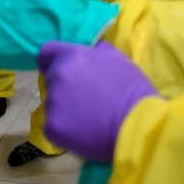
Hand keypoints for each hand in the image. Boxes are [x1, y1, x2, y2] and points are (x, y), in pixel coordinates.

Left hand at [40, 41, 157, 162]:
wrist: (137, 124)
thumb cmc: (132, 89)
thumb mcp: (119, 59)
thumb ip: (99, 52)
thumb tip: (94, 52)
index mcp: (72, 56)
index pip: (46, 53)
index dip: (52, 61)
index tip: (63, 70)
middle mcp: (57, 76)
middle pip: (51, 80)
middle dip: (64, 86)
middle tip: (86, 98)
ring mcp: (52, 103)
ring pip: (52, 104)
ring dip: (65, 108)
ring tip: (88, 118)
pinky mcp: (52, 127)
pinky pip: (53, 126)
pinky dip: (65, 129)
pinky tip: (84, 132)